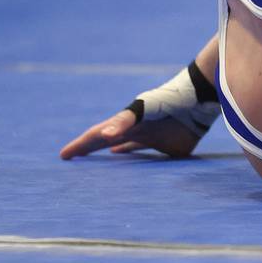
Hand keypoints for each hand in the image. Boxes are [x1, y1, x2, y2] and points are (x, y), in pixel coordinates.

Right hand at [59, 106, 202, 159]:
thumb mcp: (144, 107)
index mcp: (126, 123)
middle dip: (88, 149)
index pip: (97, 135)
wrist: (198, 100)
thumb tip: (104, 136)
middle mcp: (136, 131)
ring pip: (126, 148)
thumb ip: (125, 120)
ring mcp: (152, 139)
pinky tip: (127, 157)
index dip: (81, 145)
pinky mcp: (169, 148)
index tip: (63, 155)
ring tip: (94, 162)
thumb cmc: (169, 100)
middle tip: (71, 158)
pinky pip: (148, 154)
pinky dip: (135, 156)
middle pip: (106, 141)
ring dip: (110, 154)